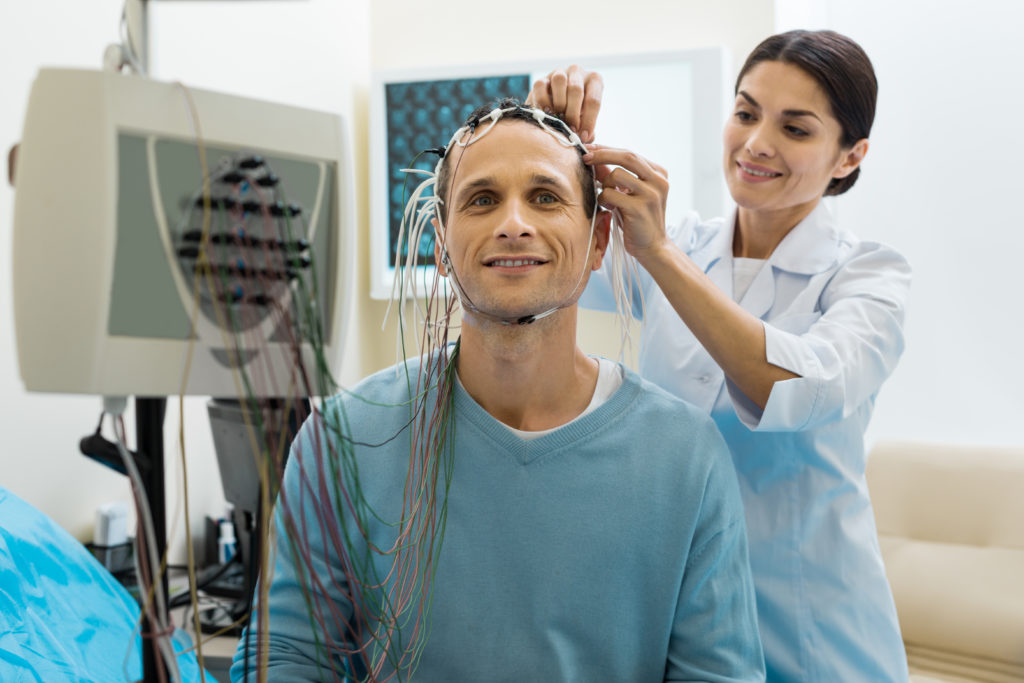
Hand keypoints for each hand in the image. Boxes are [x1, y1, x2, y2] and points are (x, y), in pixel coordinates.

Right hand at [526, 65, 602, 142]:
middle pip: (576, 89)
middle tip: (570, 129)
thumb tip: (584, 140)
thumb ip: (587, 130)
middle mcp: (578, 72)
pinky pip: (540, 85)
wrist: (556, 109)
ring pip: (559, 80)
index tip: (583, 137)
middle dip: (572, 113)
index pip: (593, 100)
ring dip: (558, 103)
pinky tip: (545, 113)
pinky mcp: (542, 78)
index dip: (588, 121)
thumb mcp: (585, 120)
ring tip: (557, 119)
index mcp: (594, 81)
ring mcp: (559, 72)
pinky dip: (542, 101)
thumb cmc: (576, 115)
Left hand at [583, 145, 669, 263]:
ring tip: (607, 199)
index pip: (630, 154)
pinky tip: (609, 208)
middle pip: (627, 157)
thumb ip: (617, 177)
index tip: (589, 149)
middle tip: (585, 158)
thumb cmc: (638, 220)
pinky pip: (611, 194)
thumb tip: (595, 159)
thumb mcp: (630, 194)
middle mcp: (659, 181)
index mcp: (659, 174)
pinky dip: (603, 199)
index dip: (607, 149)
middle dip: (602, 154)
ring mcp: (651, 194)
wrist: (653, 247)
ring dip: (604, 186)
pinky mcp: (640, 208)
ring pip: (616, 175)